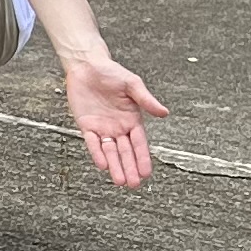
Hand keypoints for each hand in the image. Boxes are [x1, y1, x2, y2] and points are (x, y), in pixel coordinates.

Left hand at [60, 49, 168, 187]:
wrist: (87, 66)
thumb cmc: (112, 73)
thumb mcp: (132, 84)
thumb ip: (146, 100)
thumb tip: (164, 113)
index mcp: (132, 119)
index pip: (139, 143)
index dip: (143, 158)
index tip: (146, 172)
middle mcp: (118, 127)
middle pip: (125, 152)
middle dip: (129, 168)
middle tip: (133, 184)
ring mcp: (102, 128)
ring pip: (110, 151)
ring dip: (115, 166)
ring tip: (120, 182)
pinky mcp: (86, 125)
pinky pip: (92, 143)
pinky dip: (97, 153)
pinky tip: (103, 165)